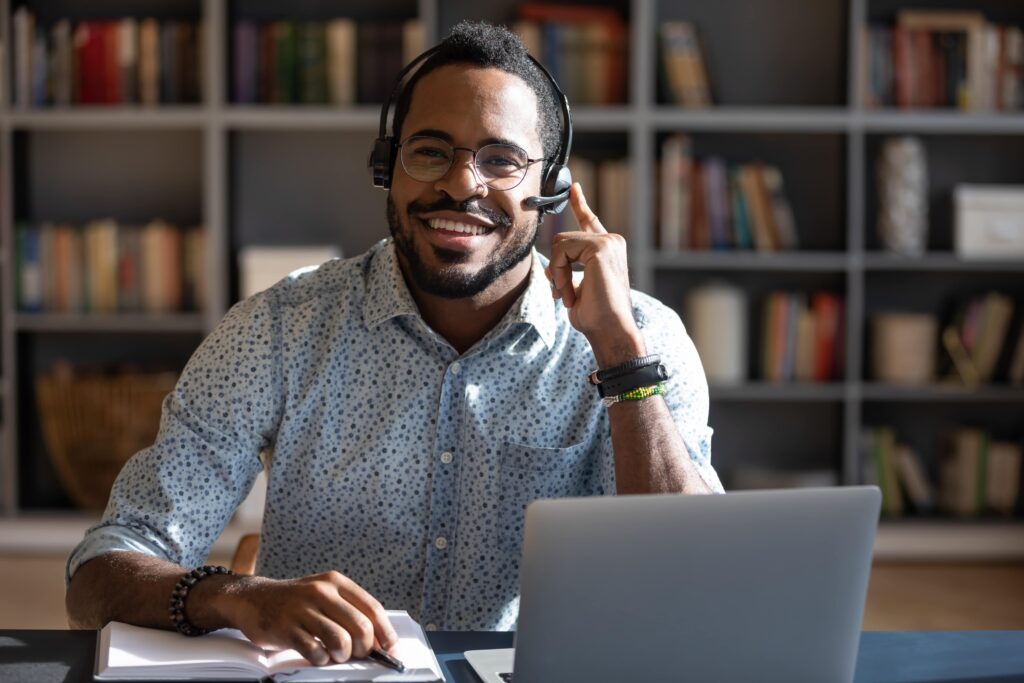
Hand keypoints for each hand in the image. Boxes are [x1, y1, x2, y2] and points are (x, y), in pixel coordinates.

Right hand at [219, 571, 398, 666]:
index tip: (390, 648)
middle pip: (361, 627)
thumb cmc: (296, 601)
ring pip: (341, 640)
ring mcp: (303, 610)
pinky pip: (316, 651)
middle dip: (365, 648)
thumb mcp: (324, 594)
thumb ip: (349, 610)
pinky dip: (321, 659)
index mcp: (336, 582)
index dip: (385, 632)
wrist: (253, 598)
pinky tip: (318, 655)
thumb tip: (378, 639)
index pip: (372, 608)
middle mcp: (322, 592)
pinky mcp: (287, 628)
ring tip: (336, 655)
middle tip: (357, 654)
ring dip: (343, 655)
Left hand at [545, 183, 645, 365]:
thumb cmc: (595, 317)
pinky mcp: (602, 246)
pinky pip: (563, 250)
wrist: (611, 331)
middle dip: (557, 268)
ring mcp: (608, 242)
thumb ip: (567, 271)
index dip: (579, 204)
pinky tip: (571, 292)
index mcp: (607, 249)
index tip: (573, 188)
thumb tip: (550, 266)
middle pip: (563, 238)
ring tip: (570, 296)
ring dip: (559, 274)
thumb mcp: (576, 288)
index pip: (589, 221)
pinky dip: (561, 274)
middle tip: (565, 294)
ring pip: (561, 243)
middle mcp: (611, 241)